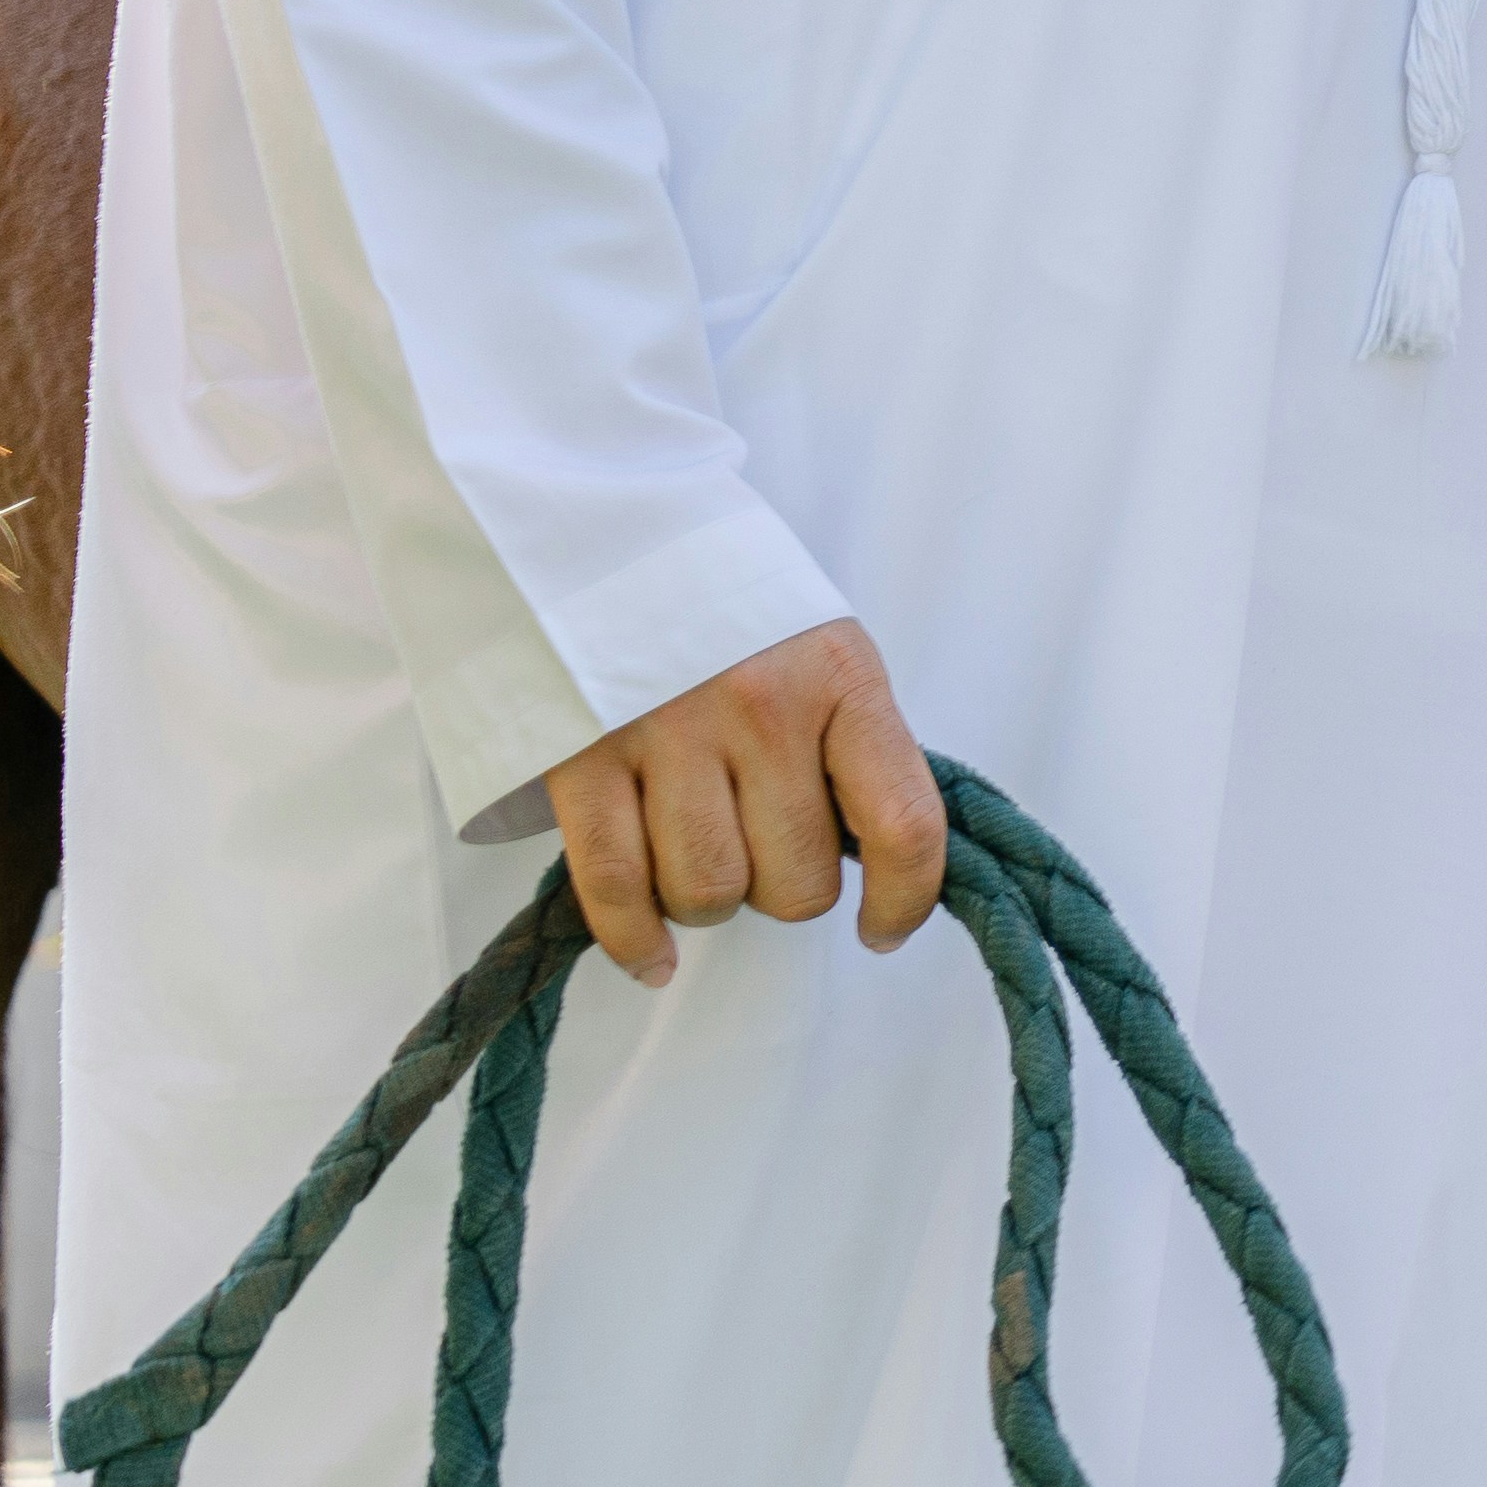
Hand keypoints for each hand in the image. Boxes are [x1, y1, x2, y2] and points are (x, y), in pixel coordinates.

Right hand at [544, 618, 946, 986]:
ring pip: (709, 892)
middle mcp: (761, 708)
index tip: (882, 930)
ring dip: (709, 902)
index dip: (904, 899)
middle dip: (784, 890)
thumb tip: (873, 861)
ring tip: (701, 857)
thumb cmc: (734, 611)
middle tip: (763, 848)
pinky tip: (652, 957)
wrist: (609, 529)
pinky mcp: (582, 755)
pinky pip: (615, 886)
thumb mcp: (822, 653)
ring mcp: (667, 732)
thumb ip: (849, 746)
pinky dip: (636, 940)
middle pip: (795, 881)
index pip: (902, 823)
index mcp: (841, 680)